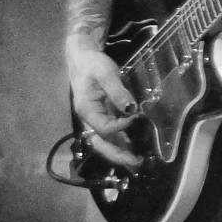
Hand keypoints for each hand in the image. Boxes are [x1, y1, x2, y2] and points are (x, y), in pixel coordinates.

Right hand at [67, 45, 143, 168]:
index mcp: (87, 110)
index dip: (120, 127)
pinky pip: (112, 134)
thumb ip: (118, 91)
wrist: (84, 59)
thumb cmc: (93, 65)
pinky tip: (135, 148)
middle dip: (117, 154)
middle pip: (101, 143)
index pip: (103, 128)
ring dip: (121, 152)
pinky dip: (122, 142)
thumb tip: (131, 109)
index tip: (136, 117)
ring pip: (106, 141)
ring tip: (137, 161)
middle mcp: (90, 118)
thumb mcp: (106, 74)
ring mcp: (96, 119)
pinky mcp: (104, 116)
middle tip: (136, 162)